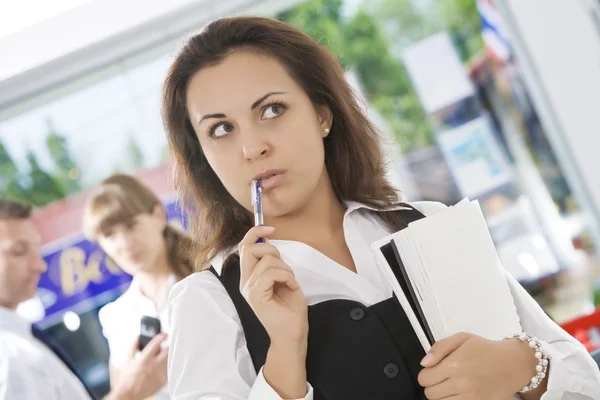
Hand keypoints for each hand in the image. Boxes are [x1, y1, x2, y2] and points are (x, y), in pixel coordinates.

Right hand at [109, 334, 167, 399]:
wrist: (129, 394)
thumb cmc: (127, 378)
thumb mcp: (127, 360)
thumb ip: (133, 347)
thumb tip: (137, 337)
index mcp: (145, 359)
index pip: (157, 342)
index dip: (162, 336)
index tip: (164, 334)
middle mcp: (154, 365)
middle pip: (167, 350)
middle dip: (167, 347)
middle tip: (164, 347)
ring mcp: (160, 373)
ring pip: (169, 359)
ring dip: (166, 357)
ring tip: (160, 358)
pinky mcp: (163, 380)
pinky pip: (169, 369)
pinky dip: (166, 367)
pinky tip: (160, 368)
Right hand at [238, 225, 307, 344]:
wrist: (292, 332)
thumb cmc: (290, 308)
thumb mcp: (283, 277)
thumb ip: (273, 262)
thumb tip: (269, 242)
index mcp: (249, 277)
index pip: (244, 247)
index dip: (256, 232)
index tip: (272, 229)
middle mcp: (245, 282)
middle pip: (249, 248)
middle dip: (272, 249)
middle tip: (285, 267)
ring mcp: (249, 289)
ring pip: (267, 261)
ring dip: (286, 269)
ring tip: (291, 283)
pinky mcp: (256, 295)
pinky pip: (272, 273)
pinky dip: (287, 277)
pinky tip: (292, 288)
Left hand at [418, 332, 540, 399]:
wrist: (514, 363)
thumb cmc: (487, 350)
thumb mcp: (462, 338)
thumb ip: (439, 347)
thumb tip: (424, 363)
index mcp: (454, 364)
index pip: (424, 378)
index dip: (426, 373)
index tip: (434, 370)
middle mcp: (461, 383)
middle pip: (430, 394)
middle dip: (432, 385)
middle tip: (443, 377)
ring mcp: (470, 397)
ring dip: (442, 395)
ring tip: (451, 385)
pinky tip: (458, 393)